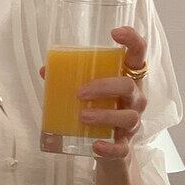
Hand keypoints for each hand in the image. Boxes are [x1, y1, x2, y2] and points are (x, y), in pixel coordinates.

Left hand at [78, 27, 147, 160]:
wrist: (111, 151)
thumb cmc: (101, 111)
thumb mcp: (89, 93)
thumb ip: (70, 80)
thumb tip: (45, 70)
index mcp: (127, 79)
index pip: (138, 55)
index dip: (132, 40)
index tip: (114, 32)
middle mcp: (135, 99)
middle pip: (129, 86)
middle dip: (105, 86)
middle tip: (80, 92)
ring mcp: (132, 124)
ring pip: (128, 117)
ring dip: (104, 115)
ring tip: (82, 116)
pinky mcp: (125, 147)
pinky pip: (122, 148)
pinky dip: (109, 148)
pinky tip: (95, 145)